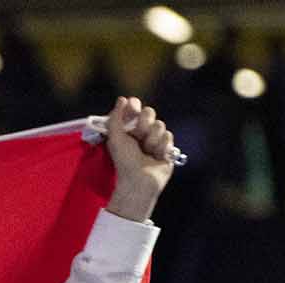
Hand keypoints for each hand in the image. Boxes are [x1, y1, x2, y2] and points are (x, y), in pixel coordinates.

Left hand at [104, 96, 174, 221]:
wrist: (139, 180)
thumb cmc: (124, 161)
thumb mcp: (115, 138)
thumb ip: (116, 118)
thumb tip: (122, 99)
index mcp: (128, 129)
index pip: (135, 109)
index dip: (135, 106)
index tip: (133, 106)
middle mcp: (142, 132)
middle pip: (150, 113)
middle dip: (144, 123)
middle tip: (138, 135)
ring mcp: (155, 139)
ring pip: (160, 125)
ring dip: (152, 138)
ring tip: (146, 151)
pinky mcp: (166, 148)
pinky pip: (169, 136)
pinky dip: (161, 146)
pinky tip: (156, 156)